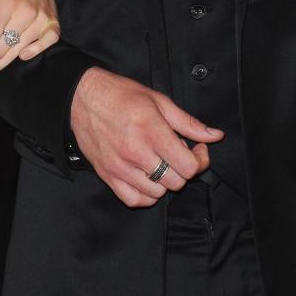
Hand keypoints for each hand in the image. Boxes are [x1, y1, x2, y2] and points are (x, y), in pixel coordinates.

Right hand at [70, 67, 222, 206]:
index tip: (197, 149)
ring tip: (160, 163)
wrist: (80, 98)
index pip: (189, 166)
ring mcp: (120, 167)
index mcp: (151, 131)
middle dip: (183, 169)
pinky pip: (135, 200)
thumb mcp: (158, 100)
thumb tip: (215, 136)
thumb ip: (188, 122)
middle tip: (177, 153)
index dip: (200, 160)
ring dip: (165, 181)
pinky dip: (146, 194)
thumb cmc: (119, 95)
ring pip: (158, 193)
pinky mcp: (108, 175)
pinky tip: (147, 178)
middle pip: (176, 182)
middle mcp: (136, 152)